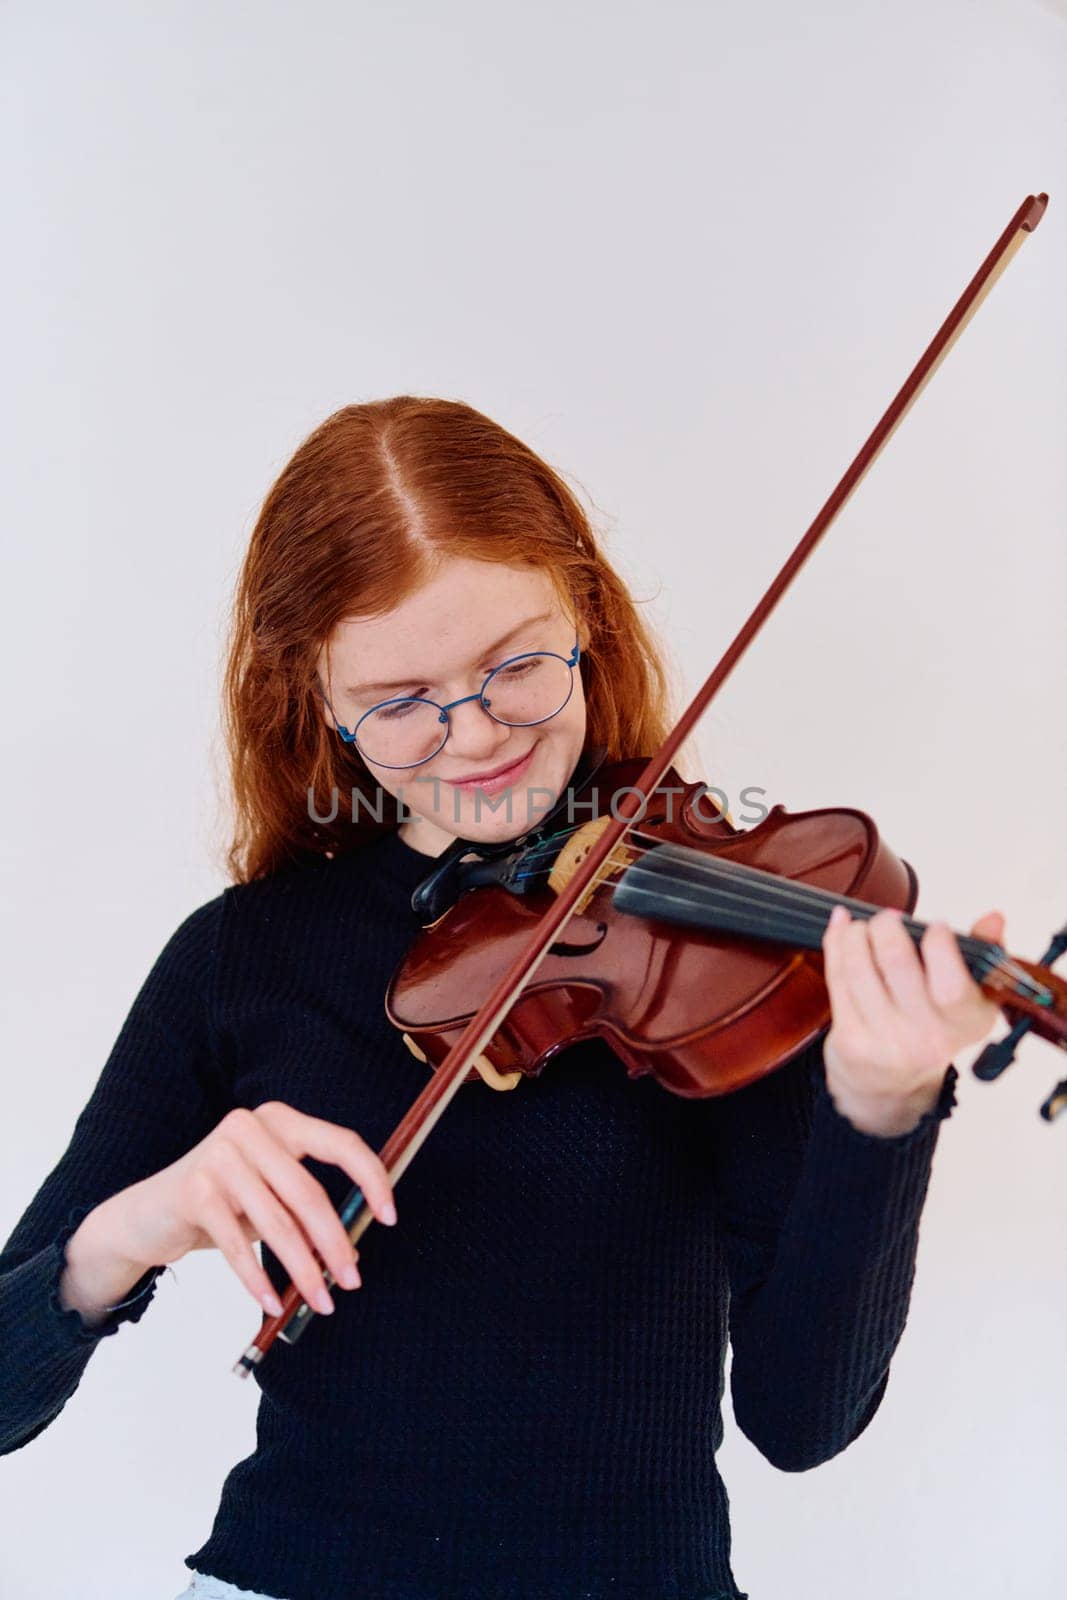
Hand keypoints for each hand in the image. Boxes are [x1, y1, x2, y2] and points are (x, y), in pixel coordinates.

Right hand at [106, 1102, 396, 1316]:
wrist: (147, 1215)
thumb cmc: (221, 1204)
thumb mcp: (268, 1196)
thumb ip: (306, 1207)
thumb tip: (355, 1247)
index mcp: (279, 1121)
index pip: (339, 1142)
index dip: (371, 1178)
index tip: (390, 1216)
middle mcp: (250, 1128)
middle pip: (309, 1193)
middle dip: (336, 1243)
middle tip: (352, 1280)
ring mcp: (219, 1155)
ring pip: (278, 1223)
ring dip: (303, 1269)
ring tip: (320, 1300)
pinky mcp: (196, 1189)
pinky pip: (238, 1243)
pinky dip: (258, 1279)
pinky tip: (271, 1302)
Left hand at [820, 904, 1004, 1135]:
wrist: (893, 1086)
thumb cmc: (933, 1025)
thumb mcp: (971, 998)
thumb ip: (982, 953)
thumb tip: (993, 917)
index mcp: (966, 1023)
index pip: (952, 984)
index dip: (940, 946)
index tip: (934, 925)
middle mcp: (927, 1037)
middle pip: (896, 962)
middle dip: (887, 926)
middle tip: (889, 918)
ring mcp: (886, 1040)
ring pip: (859, 968)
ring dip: (856, 933)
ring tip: (864, 926)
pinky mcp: (851, 1040)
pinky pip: (837, 980)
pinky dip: (836, 943)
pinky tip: (841, 926)